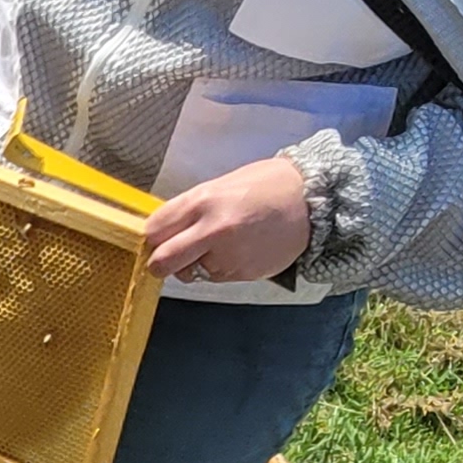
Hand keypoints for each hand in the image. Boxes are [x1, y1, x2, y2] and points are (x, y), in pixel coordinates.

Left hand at [141, 154, 310, 286]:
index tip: (157, 237)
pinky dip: (219, 267)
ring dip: (195, 264)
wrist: (310, 201)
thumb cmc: (265, 186)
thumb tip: (162, 230)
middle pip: (162, 262)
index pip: (154, 230)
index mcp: (202, 201)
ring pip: (189, 273)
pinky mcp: (242, 274)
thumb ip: (189, 209)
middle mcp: (212, 231)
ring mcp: (228, 256)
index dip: (152, 236)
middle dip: (159, 262)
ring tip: (220, 243)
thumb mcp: (219, 185)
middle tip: (166, 257)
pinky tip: (239, 248)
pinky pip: (215, 277)